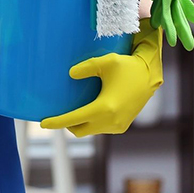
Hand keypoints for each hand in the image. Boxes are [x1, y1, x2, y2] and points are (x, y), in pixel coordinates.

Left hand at [40, 19, 162, 136]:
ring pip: (91, 130)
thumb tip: (70, 74)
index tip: (42, 123)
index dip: (56, 122)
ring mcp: (117, 126)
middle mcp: (111, 121)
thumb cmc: (128, 67)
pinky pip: (100, 128)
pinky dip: (92, 123)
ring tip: (72, 109)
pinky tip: (88, 110)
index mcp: (104, 108)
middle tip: (57, 113)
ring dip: (80, 123)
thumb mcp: (106, 62)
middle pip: (79, 130)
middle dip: (66, 124)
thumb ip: (86, 67)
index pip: (73, 119)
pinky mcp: (122, 126)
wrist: (150, 77)